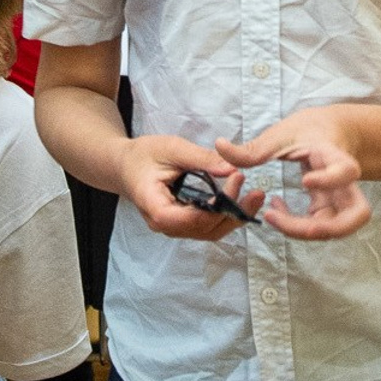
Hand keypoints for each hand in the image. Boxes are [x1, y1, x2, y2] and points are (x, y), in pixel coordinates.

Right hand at [119, 134, 263, 240]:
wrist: (125, 165)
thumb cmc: (142, 155)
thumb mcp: (170, 148)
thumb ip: (200, 159)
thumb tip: (230, 168)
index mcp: (156, 208)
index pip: (189, 219)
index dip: (216, 206)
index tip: (236, 180)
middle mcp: (166, 225)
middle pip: (204, 229)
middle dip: (233, 212)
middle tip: (256, 191)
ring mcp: (175, 227)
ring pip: (209, 232)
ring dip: (234, 217)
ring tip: (255, 198)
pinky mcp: (184, 223)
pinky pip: (207, 226)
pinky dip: (226, 215)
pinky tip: (241, 201)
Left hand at [215, 109, 372, 241]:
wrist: (327, 131)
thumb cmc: (306, 130)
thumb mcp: (281, 133)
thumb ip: (253, 147)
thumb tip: (220, 145)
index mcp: (335, 155)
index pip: (346, 171)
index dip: (330, 180)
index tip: (304, 181)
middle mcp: (346, 182)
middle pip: (356, 215)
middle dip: (325, 228)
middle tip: (289, 223)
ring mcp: (341, 198)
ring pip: (340, 227)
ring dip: (306, 232)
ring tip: (273, 215)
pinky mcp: (331, 208)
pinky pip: (321, 227)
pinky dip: (298, 227)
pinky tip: (275, 211)